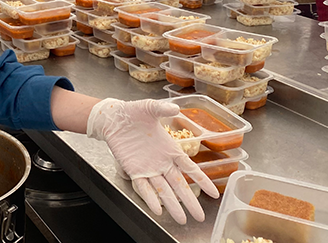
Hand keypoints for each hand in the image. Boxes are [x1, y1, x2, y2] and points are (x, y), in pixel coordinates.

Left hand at [87, 99, 217, 223]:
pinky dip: (150, 198)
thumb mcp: (150, 108)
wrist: (114, 118)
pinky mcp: (133, 170)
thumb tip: (175, 108)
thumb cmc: (133, 112)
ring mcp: (148, 168)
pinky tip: (158, 210)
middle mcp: (162, 162)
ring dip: (172, 204)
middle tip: (200, 216)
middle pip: (179, 185)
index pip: (190, 168)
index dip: (202, 181)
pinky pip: (143, 187)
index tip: (214, 193)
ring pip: (163, 190)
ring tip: (181, 219)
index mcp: (170, 149)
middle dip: (190, 201)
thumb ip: (163, 109)